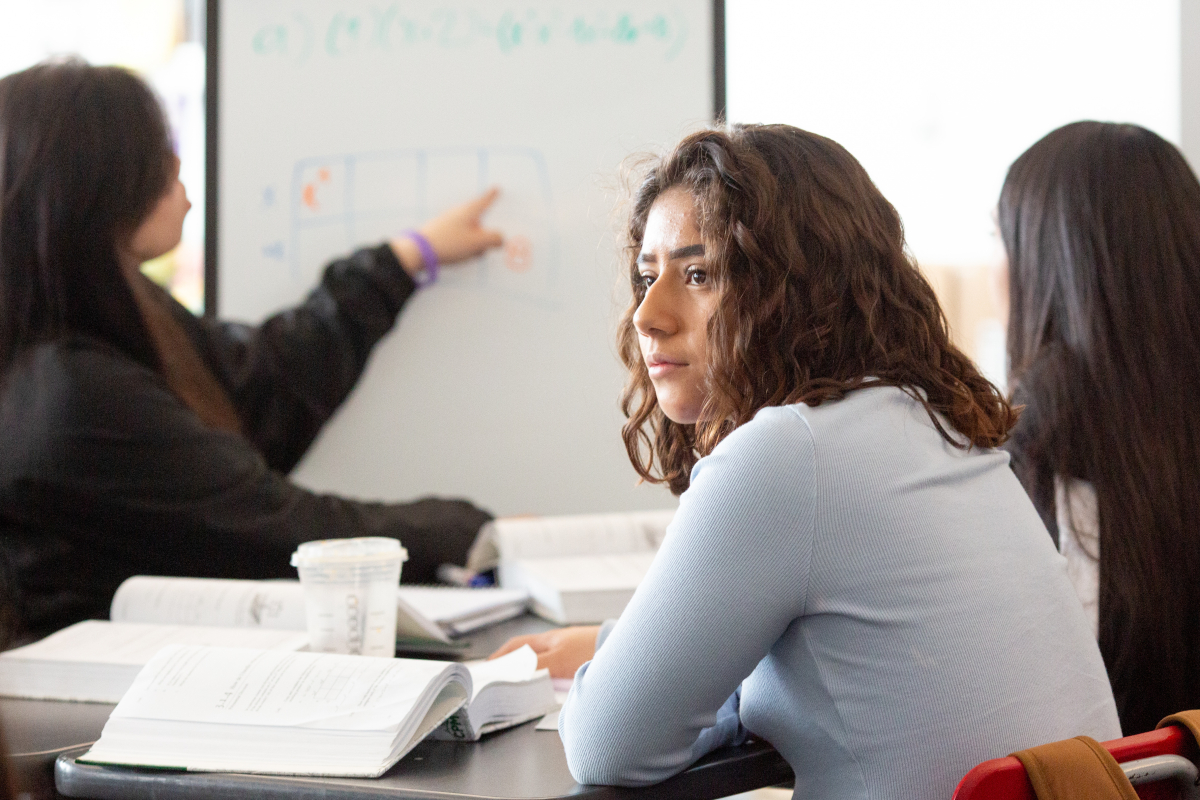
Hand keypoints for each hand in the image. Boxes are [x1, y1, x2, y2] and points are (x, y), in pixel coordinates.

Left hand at [389, 187, 503, 275]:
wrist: (419, 250)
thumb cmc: (450, 243)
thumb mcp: (478, 243)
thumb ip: (494, 239)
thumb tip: (500, 238)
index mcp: (469, 211)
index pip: (485, 201)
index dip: (492, 196)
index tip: (497, 188)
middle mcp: (459, 213)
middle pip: (479, 221)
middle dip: (484, 235)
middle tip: (483, 248)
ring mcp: (449, 221)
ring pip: (470, 232)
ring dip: (473, 244)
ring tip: (467, 254)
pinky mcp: (442, 231)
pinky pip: (459, 238)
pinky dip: (463, 247)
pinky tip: (457, 256)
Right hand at [489, 625, 600, 679]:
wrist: (621, 653)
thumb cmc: (589, 650)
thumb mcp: (558, 660)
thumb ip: (536, 666)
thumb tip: (513, 673)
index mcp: (548, 640)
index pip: (517, 646)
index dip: (500, 656)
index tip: (487, 668)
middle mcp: (557, 645)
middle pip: (528, 655)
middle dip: (513, 667)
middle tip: (500, 682)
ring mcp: (569, 653)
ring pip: (542, 665)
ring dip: (530, 675)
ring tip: (519, 690)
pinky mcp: (580, 663)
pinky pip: (556, 672)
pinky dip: (547, 680)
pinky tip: (547, 690)